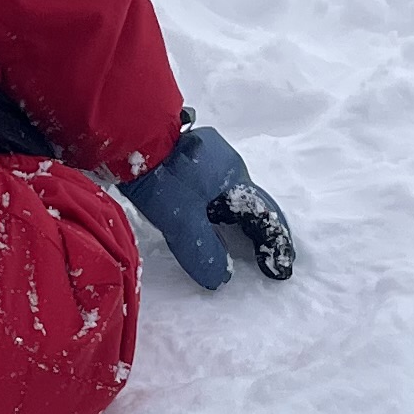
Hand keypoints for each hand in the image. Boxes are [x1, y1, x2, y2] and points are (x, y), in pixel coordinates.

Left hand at [120, 115, 295, 288]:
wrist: (133, 134)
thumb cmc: (162, 175)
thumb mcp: (182, 221)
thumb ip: (203, 252)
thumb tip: (220, 279)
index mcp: (236, 179)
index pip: (265, 215)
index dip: (275, 243)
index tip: (280, 267)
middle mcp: (229, 164)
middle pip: (252, 202)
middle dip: (261, 230)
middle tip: (266, 254)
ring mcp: (209, 155)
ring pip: (233, 192)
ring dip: (240, 217)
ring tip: (240, 239)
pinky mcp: (189, 153)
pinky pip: (215, 184)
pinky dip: (219, 204)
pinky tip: (207, 213)